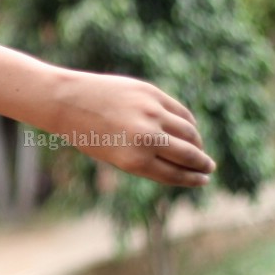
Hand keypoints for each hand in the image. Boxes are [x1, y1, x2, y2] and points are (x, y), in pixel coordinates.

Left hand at [52, 72, 215, 187]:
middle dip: (201, 164)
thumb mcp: (113, 155)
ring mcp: (151, 113)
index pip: (175, 174)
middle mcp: (146, 138)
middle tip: (209, 168)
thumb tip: (180, 160)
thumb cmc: (86, 133)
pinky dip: (188, 123)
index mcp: (134, 161)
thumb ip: (145, 159)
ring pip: (189, 132)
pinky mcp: (151, 93)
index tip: (203, 180)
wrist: (65, 101)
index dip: (191, 179)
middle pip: (188, 155)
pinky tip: (189, 129)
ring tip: (199, 149)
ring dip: (197, 143)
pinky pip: (180, 112)